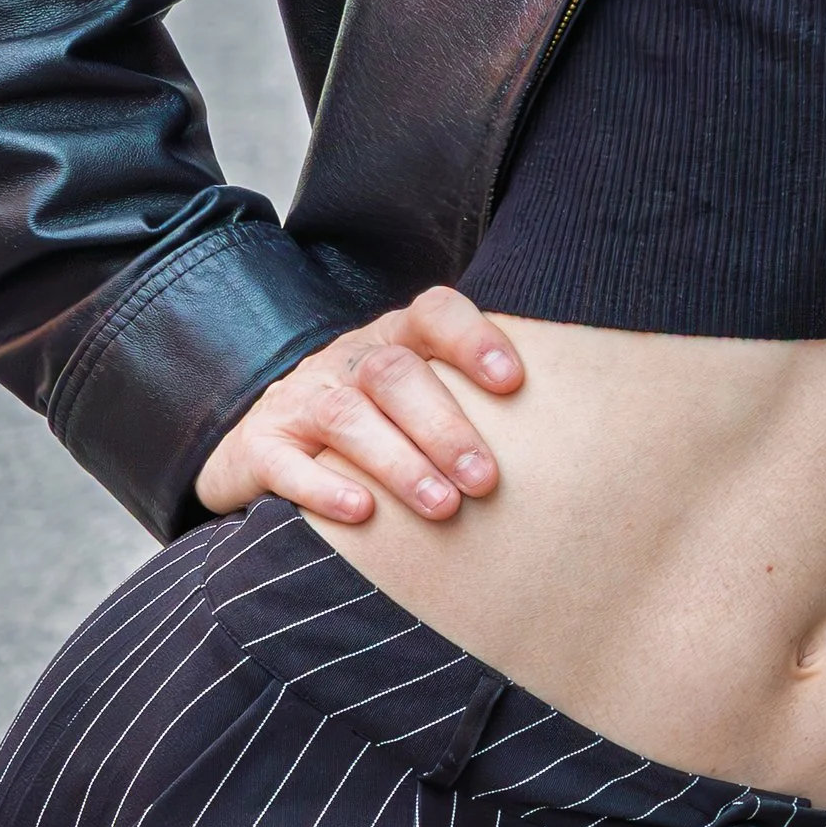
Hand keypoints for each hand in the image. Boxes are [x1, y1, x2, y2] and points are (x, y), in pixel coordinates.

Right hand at [195, 286, 523, 531]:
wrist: (265, 447)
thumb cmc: (375, 430)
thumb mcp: (417, 403)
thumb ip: (473, 409)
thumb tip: (566, 453)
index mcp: (395, 341)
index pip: (434, 314)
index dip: (472, 340)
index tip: (512, 383)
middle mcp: (347, 361)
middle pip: (394, 373)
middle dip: (444, 427)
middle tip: (484, 480)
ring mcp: (299, 400)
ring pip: (346, 415)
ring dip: (398, 462)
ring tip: (441, 506)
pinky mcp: (259, 446)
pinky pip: (285, 462)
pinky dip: (323, 488)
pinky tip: (362, 513)